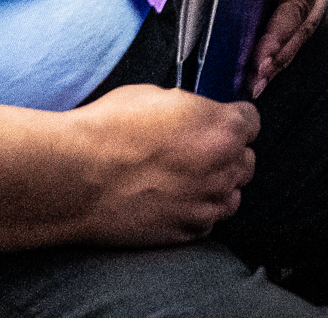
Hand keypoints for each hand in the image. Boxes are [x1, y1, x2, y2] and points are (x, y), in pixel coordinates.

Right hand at [67, 84, 257, 244]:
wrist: (76, 177)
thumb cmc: (110, 131)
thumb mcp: (158, 96)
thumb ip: (191, 110)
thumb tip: (194, 117)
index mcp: (222, 128)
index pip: (252, 122)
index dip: (233, 120)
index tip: (218, 123)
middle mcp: (223, 168)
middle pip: (245, 161)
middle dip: (227, 154)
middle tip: (197, 152)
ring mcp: (206, 204)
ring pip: (231, 195)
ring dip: (215, 186)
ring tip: (184, 179)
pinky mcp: (185, 232)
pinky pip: (207, 221)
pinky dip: (196, 212)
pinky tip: (171, 201)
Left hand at [246, 0, 327, 95]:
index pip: (297, 1)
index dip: (280, 32)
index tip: (261, 56)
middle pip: (301, 25)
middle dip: (278, 55)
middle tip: (255, 79)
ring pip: (298, 34)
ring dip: (277, 61)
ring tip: (254, 84)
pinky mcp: (295, 3)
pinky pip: (290, 33)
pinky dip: (274, 55)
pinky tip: (258, 73)